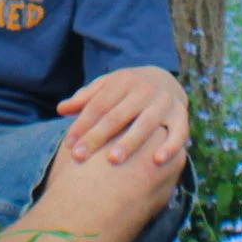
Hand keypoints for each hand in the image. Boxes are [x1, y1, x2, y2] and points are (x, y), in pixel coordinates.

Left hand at [56, 65, 187, 166]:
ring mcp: (164, 102)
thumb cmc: (126, 91)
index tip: (69, 145)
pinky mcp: (181, 116)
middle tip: (79, 157)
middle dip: (97, 137)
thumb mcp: (107, 87)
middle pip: (117, 116)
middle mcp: (144, 90)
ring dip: (129, 142)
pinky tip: (156, 161)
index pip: (98, 105)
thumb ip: (85, 98)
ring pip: (146, 124)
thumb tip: (60, 109)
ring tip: (112, 160)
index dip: (82, 124)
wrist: (165, 80)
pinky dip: (170, 146)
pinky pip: (178, 133)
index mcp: (123, 81)